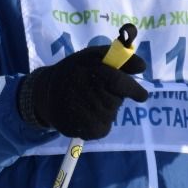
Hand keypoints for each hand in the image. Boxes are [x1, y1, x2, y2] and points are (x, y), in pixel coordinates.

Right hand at [18, 45, 148, 139]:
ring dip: (106, 109)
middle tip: (101, 92)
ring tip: (90, 102)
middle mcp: (84, 92)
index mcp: (88, 70)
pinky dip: (100, 122)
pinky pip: (103, 128)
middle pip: (116, 101)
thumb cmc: (75, 71)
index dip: (133, 90)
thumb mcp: (93, 56)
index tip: (141, 96)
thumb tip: (142, 66)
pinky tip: (87, 114)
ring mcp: (83, 114)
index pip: (118, 83)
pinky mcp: (82, 131)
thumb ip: (120, 57)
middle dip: (114, 97)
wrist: (45, 94)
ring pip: (111, 114)